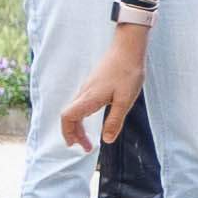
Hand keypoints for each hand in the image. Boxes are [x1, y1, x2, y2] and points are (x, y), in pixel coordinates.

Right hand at [56, 27, 148, 147]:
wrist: (128, 48)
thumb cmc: (128, 72)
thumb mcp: (125, 100)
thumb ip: (115, 121)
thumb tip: (107, 140)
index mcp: (90, 98)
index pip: (68, 117)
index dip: (68, 132)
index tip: (76, 145)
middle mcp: (85, 92)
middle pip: (69, 116)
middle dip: (74, 133)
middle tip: (86, 148)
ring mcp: (88, 88)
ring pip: (75, 110)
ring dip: (78, 126)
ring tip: (89, 139)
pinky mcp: (93, 84)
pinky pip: (81, 104)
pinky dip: (82, 117)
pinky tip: (93, 120)